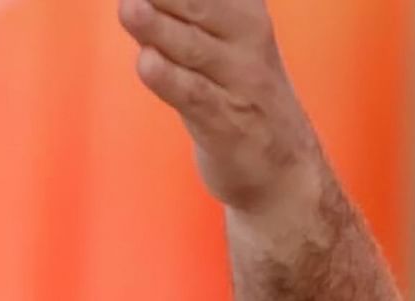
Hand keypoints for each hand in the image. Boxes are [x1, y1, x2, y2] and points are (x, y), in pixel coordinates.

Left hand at [118, 0, 326, 215]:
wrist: (286, 169)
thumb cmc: (239, 94)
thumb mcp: (223, 40)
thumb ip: (187, 11)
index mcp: (244, 13)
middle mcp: (246, 42)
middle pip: (199, 5)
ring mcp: (238, 84)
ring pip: (194, 49)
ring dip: (160, 28)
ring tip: (129, 6)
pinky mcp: (227, 124)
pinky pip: (196, 97)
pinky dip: (171, 80)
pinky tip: (146, 63)